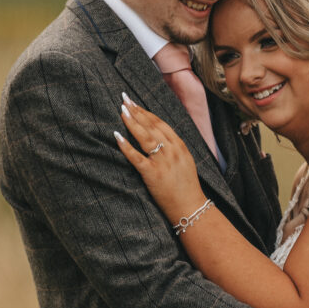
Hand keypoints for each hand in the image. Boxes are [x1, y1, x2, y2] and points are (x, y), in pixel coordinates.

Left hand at [115, 95, 205, 224]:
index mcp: (180, 146)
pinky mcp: (153, 174)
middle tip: (124, 99)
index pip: (161, 123)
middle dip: (137, 111)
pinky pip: (137, 157)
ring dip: (132, 122)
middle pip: (152, 126)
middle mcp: (172, 150)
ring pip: (145, 136)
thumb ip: (173, 148)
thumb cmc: (186, 187)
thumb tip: (159, 137)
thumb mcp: (185, 162)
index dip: (146, 112)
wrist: (191, 207)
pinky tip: (117, 136)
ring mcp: (163, 161)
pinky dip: (126, 145)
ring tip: (122, 110)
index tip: (135, 103)